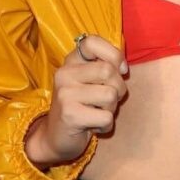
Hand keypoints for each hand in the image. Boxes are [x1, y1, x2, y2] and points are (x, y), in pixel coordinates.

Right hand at [25, 35, 127, 166]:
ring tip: (97, 112)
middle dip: (118, 88)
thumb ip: (105, 66)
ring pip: (110, 95)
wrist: (55, 137)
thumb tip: (124, 67)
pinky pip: (106, 118)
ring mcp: (65, 94)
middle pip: (108, 70)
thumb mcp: (89, 81)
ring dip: (111, 109)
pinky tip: (93, 126)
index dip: (114, 55)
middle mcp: (64, 74)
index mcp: (70, 61)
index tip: (120, 70)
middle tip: (107, 100)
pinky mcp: (70, 115)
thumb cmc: (81, 106)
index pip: (91, 41)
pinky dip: (106, 125)